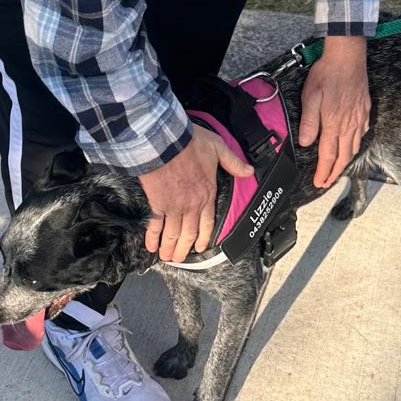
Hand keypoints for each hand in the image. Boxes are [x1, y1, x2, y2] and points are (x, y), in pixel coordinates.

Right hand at [139, 124, 252, 264]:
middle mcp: (192, 205)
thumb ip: (233, 162)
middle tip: (179, 259)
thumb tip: (249, 171)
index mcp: (207, 193)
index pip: (208, 222)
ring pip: (173, 233)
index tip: (200, 248)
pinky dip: (152, 237)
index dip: (204, 238)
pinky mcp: (157, 203)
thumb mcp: (218, 147)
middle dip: (184, 248)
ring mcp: (174, 206)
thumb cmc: (190, 142)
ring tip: (167, 257)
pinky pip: (155, 225)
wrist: (165, 140)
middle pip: (189, 233)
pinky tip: (150, 246)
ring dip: (169, 247)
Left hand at [297, 35, 370, 188]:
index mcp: (334, 124)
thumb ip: (308, 122)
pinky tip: (352, 145)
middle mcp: (349, 125)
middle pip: (343, 157)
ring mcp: (359, 119)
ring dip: (346, 162)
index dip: (324, 172)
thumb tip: (305, 143)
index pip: (328, 156)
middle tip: (327, 182)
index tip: (319, 182)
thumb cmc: (327, 75)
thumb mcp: (310, 97)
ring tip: (338, 169)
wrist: (348, 58)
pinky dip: (356, 145)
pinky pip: (362, 134)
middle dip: (335, 173)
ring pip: (354, 147)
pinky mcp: (364, 111)